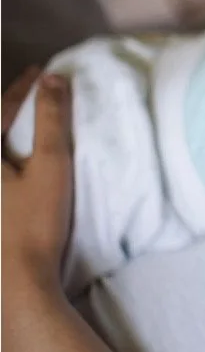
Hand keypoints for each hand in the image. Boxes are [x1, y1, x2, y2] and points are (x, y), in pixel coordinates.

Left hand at [2, 68, 73, 289]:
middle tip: (27, 93)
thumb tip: (52, 78)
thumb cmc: (34, 220)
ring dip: (4, 135)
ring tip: (18, 124)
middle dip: (7, 110)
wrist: (16, 279)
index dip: (22, 90)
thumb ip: (52, 119)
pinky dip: (4, 158)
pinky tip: (13, 162)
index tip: (41, 73)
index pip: (0, 111)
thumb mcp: (50, 165)